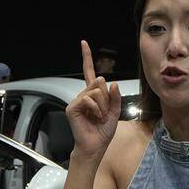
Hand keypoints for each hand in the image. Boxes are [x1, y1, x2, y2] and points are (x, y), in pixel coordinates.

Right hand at [67, 40, 120, 160]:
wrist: (95, 146)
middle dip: (107, 99)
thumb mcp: (115, 112)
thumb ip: (115, 97)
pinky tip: (95, 117)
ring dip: (103, 106)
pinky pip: (89, 99)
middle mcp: (83, 95)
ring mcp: (77, 100)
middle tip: (104, 113)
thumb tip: (111, 83)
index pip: (89, 72)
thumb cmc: (103, 131)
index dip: (87, 57)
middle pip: (99, 84)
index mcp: (93, 95)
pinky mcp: (73, 107)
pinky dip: (96, 109)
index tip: (83, 43)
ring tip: (99, 117)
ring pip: (95, 91)